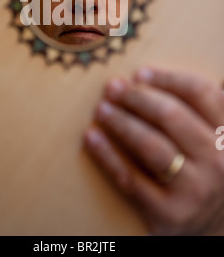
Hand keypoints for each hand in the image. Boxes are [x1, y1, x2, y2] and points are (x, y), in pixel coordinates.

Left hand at [84, 67, 223, 234]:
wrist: (215, 229)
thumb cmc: (207, 172)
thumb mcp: (215, 141)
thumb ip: (202, 112)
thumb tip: (154, 77)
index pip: (201, 93)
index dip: (168, 78)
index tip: (139, 73)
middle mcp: (218, 161)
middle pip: (170, 116)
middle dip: (136, 97)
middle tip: (112, 87)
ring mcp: (195, 189)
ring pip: (150, 145)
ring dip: (120, 122)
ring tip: (101, 109)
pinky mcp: (170, 214)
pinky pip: (131, 179)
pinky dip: (107, 156)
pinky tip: (91, 138)